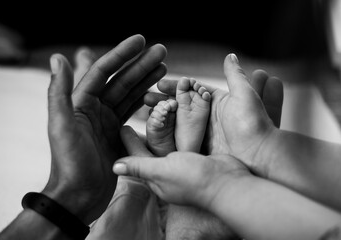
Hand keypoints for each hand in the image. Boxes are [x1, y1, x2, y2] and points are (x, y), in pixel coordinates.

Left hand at [43, 35, 166, 224]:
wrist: (80, 195)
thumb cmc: (70, 163)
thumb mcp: (62, 126)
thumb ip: (59, 92)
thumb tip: (58, 57)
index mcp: (81, 102)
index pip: (104, 71)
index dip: (122, 54)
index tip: (141, 40)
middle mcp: (94, 108)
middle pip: (121, 80)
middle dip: (141, 64)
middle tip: (162, 51)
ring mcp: (107, 121)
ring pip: (130, 94)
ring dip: (146, 79)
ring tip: (164, 66)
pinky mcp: (117, 134)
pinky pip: (133, 112)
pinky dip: (145, 100)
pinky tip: (158, 92)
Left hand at [114, 126, 249, 208]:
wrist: (227, 182)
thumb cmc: (192, 179)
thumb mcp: (161, 171)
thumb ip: (139, 167)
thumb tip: (114, 168)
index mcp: (157, 176)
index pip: (138, 157)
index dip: (130, 142)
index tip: (123, 127)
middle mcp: (170, 170)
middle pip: (154, 147)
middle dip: (147, 130)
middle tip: (142, 113)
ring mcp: (185, 164)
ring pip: (172, 140)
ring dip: (166, 124)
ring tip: (160, 109)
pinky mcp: (199, 156)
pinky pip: (187, 138)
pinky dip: (183, 126)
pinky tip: (182, 116)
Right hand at [145, 54, 282, 174]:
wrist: (259, 156)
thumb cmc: (254, 123)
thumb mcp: (244, 95)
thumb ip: (235, 75)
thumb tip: (230, 55)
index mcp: (217, 102)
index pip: (191, 90)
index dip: (175, 86)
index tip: (159, 84)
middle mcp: (209, 117)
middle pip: (180, 105)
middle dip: (163, 101)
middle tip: (145, 98)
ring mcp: (204, 133)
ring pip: (177, 121)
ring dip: (162, 116)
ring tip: (145, 112)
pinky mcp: (200, 148)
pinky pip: (179, 138)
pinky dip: (166, 134)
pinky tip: (153, 130)